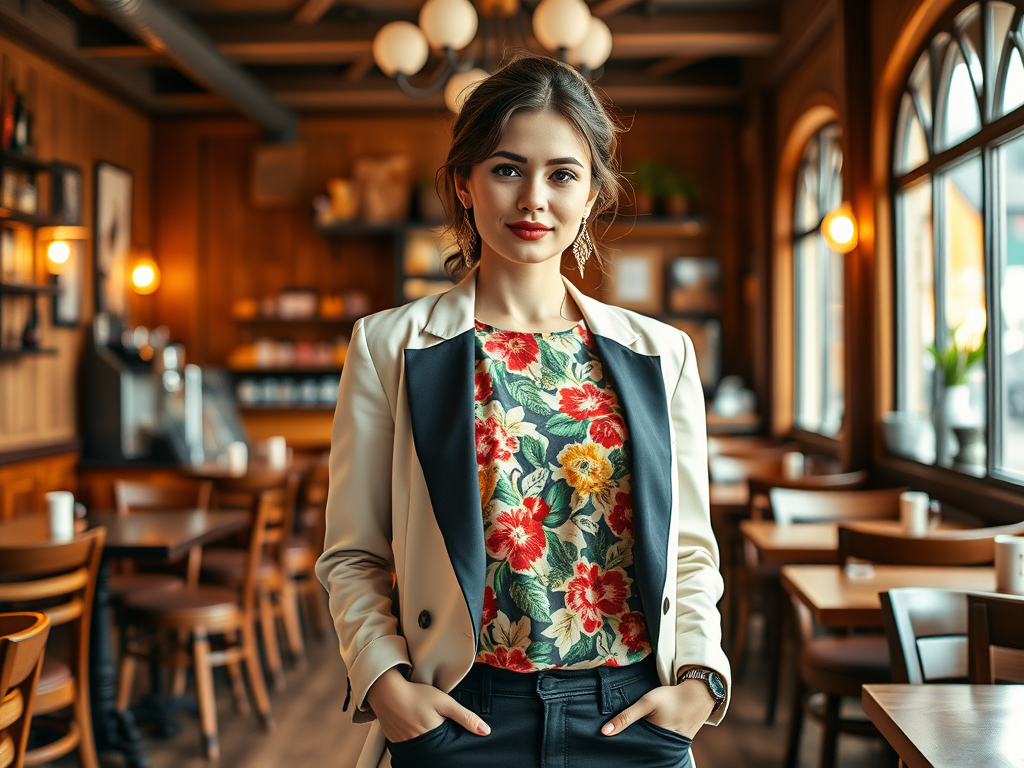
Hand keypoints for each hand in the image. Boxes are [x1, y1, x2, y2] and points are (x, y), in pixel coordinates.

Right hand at [365, 667, 490, 742]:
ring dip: (429, 743)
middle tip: (441, 728)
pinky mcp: (396, 742)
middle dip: (442, 744)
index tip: (457, 737)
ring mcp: (406, 745)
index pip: (450, 748)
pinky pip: (410, 746)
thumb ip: (465, 717)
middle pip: (437, 750)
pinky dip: (415, 741)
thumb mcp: (444, 702)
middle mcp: (419, 745)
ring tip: (428, 727)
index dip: (455, 743)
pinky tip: (415, 728)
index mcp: (434, 737)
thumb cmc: (416, 694)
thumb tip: (485, 731)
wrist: (386, 690)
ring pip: (423, 749)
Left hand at [601, 679, 714, 739]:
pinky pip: (657, 746)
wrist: (698, 696)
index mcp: (656, 742)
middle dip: (629, 745)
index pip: (632, 749)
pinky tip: (642, 735)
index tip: (609, 740)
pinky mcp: (673, 745)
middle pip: (640, 751)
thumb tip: (604, 732)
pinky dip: (648, 741)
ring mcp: (670, 749)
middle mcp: (663, 750)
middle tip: (617, 738)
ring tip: (629, 736)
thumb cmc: (671, 698)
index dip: (621, 744)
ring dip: (639, 744)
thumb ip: (626, 716)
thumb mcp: (647, 703)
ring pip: (648, 749)